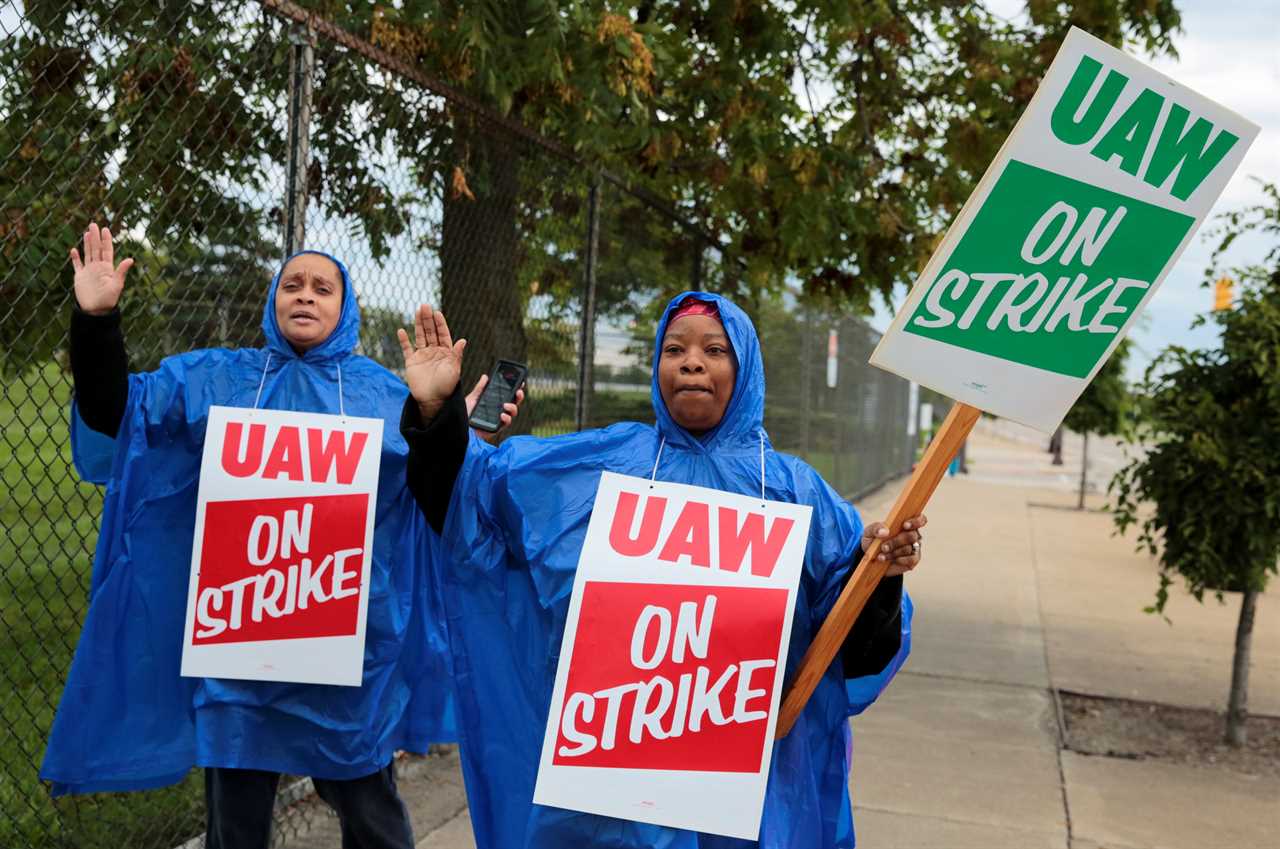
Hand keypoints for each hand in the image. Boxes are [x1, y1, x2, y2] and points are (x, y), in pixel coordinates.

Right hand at [71, 223, 133, 314]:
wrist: (96, 310)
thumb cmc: (109, 299)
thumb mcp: (117, 285)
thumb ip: (121, 271)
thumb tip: (130, 259)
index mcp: (107, 268)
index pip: (106, 250)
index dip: (106, 240)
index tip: (105, 229)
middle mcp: (98, 267)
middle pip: (96, 249)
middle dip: (95, 237)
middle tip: (94, 224)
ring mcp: (89, 271)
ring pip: (88, 254)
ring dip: (87, 244)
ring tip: (87, 232)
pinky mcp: (80, 277)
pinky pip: (77, 265)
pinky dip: (75, 258)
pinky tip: (74, 250)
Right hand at [397, 305, 465, 419]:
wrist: (433, 401)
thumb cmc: (447, 387)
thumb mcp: (454, 370)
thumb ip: (457, 355)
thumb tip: (463, 340)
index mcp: (446, 352)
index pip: (443, 334)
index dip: (440, 324)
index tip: (437, 313)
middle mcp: (434, 351)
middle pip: (430, 332)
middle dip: (428, 319)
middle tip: (425, 306)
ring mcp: (422, 356)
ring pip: (419, 336)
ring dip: (418, 324)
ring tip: (417, 311)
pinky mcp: (412, 362)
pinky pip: (407, 349)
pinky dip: (403, 340)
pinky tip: (401, 330)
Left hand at [465, 374, 525, 443]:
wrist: (460, 425)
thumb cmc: (466, 412)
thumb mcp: (473, 398)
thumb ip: (480, 388)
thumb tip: (485, 377)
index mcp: (497, 402)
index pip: (509, 395)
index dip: (516, 388)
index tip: (521, 382)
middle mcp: (500, 410)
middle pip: (514, 403)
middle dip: (519, 396)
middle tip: (518, 391)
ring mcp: (500, 420)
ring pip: (513, 413)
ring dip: (512, 407)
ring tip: (506, 405)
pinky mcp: (497, 428)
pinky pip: (506, 423)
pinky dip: (506, 418)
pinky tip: (502, 415)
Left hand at [862, 514, 926, 577]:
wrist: (871, 559)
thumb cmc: (873, 541)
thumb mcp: (869, 532)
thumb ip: (876, 528)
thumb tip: (885, 531)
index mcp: (906, 524)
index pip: (920, 520)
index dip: (916, 521)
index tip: (905, 525)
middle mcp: (913, 535)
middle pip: (912, 536)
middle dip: (896, 542)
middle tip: (883, 547)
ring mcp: (914, 548)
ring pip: (908, 548)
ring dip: (893, 552)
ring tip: (880, 556)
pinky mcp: (913, 560)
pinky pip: (911, 559)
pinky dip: (899, 560)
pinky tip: (889, 561)